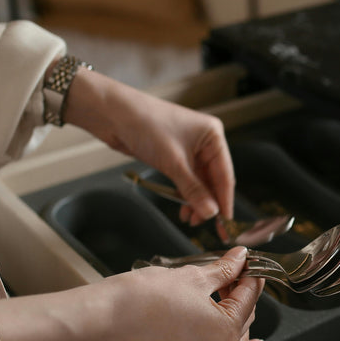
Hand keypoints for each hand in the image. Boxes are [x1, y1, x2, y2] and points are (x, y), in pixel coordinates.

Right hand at [0, 248, 263, 340]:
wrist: (103, 320)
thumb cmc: (143, 297)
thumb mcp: (192, 276)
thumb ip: (223, 270)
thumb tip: (241, 258)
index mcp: (225, 331)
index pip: (249, 298)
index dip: (250, 275)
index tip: (248, 262)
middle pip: (244, 321)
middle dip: (242, 295)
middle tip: (233, 272)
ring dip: (237, 321)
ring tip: (228, 297)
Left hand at [61, 68, 234, 224]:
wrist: (113, 114)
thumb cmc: (146, 124)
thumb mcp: (173, 162)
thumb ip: (193, 190)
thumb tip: (211, 212)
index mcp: (213, 136)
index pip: (225, 174)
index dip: (225, 200)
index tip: (226, 221)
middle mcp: (205, 142)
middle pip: (213, 180)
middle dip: (209, 203)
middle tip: (209, 226)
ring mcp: (189, 149)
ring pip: (199, 182)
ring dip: (196, 201)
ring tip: (191, 219)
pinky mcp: (174, 155)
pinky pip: (186, 180)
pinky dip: (185, 194)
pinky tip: (183, 208)